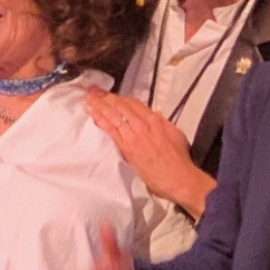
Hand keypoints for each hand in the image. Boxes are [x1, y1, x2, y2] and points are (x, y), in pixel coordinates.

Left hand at [86, 87, 214, 216]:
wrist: (178, 177)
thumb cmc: (179, 160)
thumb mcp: (175, 135)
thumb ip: (164, 124)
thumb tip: (157, 116)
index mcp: (155, 120)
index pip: (134, 103)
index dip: (120, 97)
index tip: (112, 95)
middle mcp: (143, 124)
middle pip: (121, 105)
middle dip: (106, 97)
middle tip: (94, 91)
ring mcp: (134, 135)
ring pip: (114, 114)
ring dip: (100, 104)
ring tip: (90, 98)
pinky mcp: (127, 147)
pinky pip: (110, 129)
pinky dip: (100, 119)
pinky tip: (93, 113)